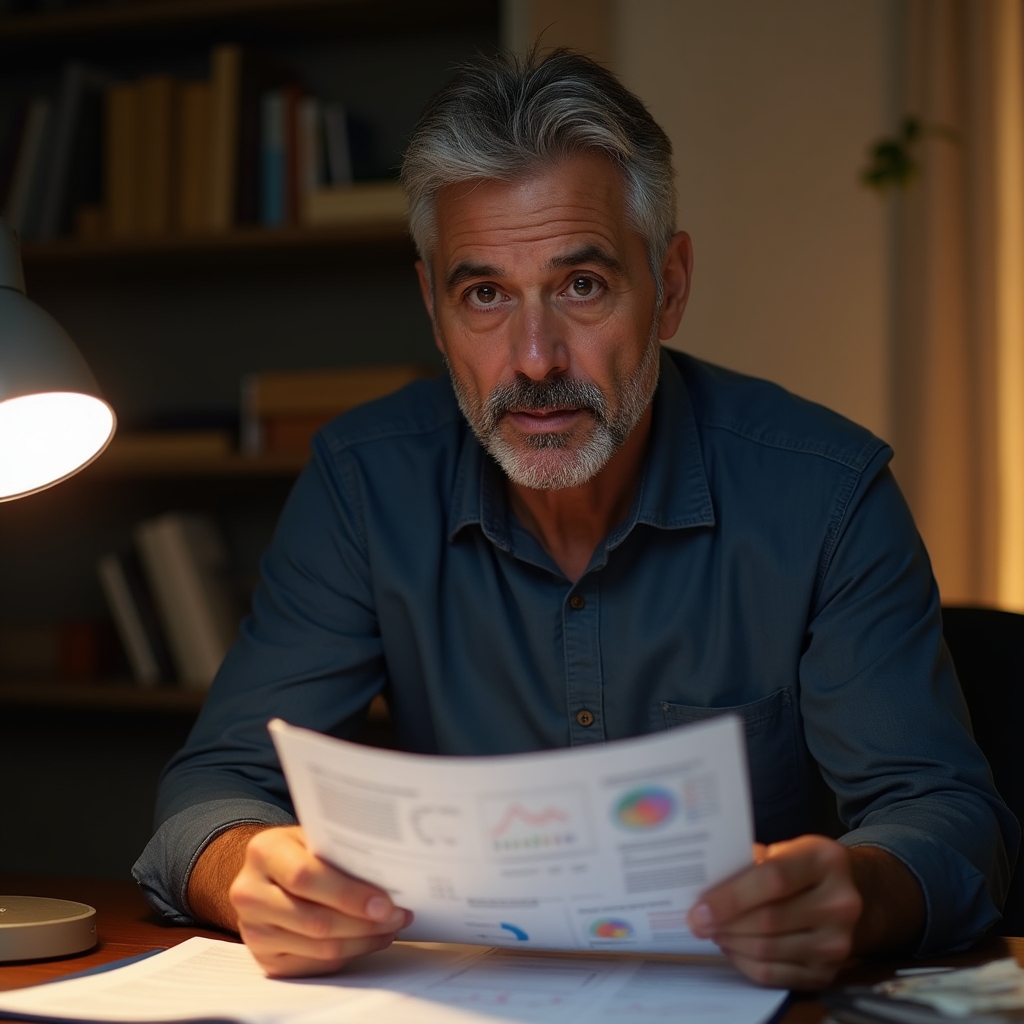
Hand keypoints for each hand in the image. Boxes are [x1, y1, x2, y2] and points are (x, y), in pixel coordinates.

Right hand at [225, 825, 411, 976]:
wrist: (265, 873)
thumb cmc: (299, 850)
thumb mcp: (313, 837)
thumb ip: (340, 850)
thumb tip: (391, 871)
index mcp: (263, 852)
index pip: (306, 878)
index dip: (349, 895)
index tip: (385, 903)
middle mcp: (250, 893)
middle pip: (316, 921)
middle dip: (365, 923)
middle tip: (399, 916)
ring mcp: (253, 931)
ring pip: (320, 948)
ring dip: (363, 941)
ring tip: (391, 927)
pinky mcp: (264, 959)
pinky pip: (315, 965)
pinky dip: (349, 954)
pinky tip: (368, 939)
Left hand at [687, 835, 861, 989]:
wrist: (849, 894)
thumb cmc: (803, 866)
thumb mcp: (785, 849)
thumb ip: (750, 862)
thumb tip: (704, 884)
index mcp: (825, 860)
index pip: (773, 879)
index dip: (731, 897)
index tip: (699, 909)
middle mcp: (840, 903)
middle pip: (768, 920)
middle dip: (724, 924)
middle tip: (697, 922)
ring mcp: (838, 942)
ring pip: (768, 950)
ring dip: (731, 943)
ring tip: (714, 930)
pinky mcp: (829, 972)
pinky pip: (775, 975)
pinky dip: (744, 963)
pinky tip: (732, 947)